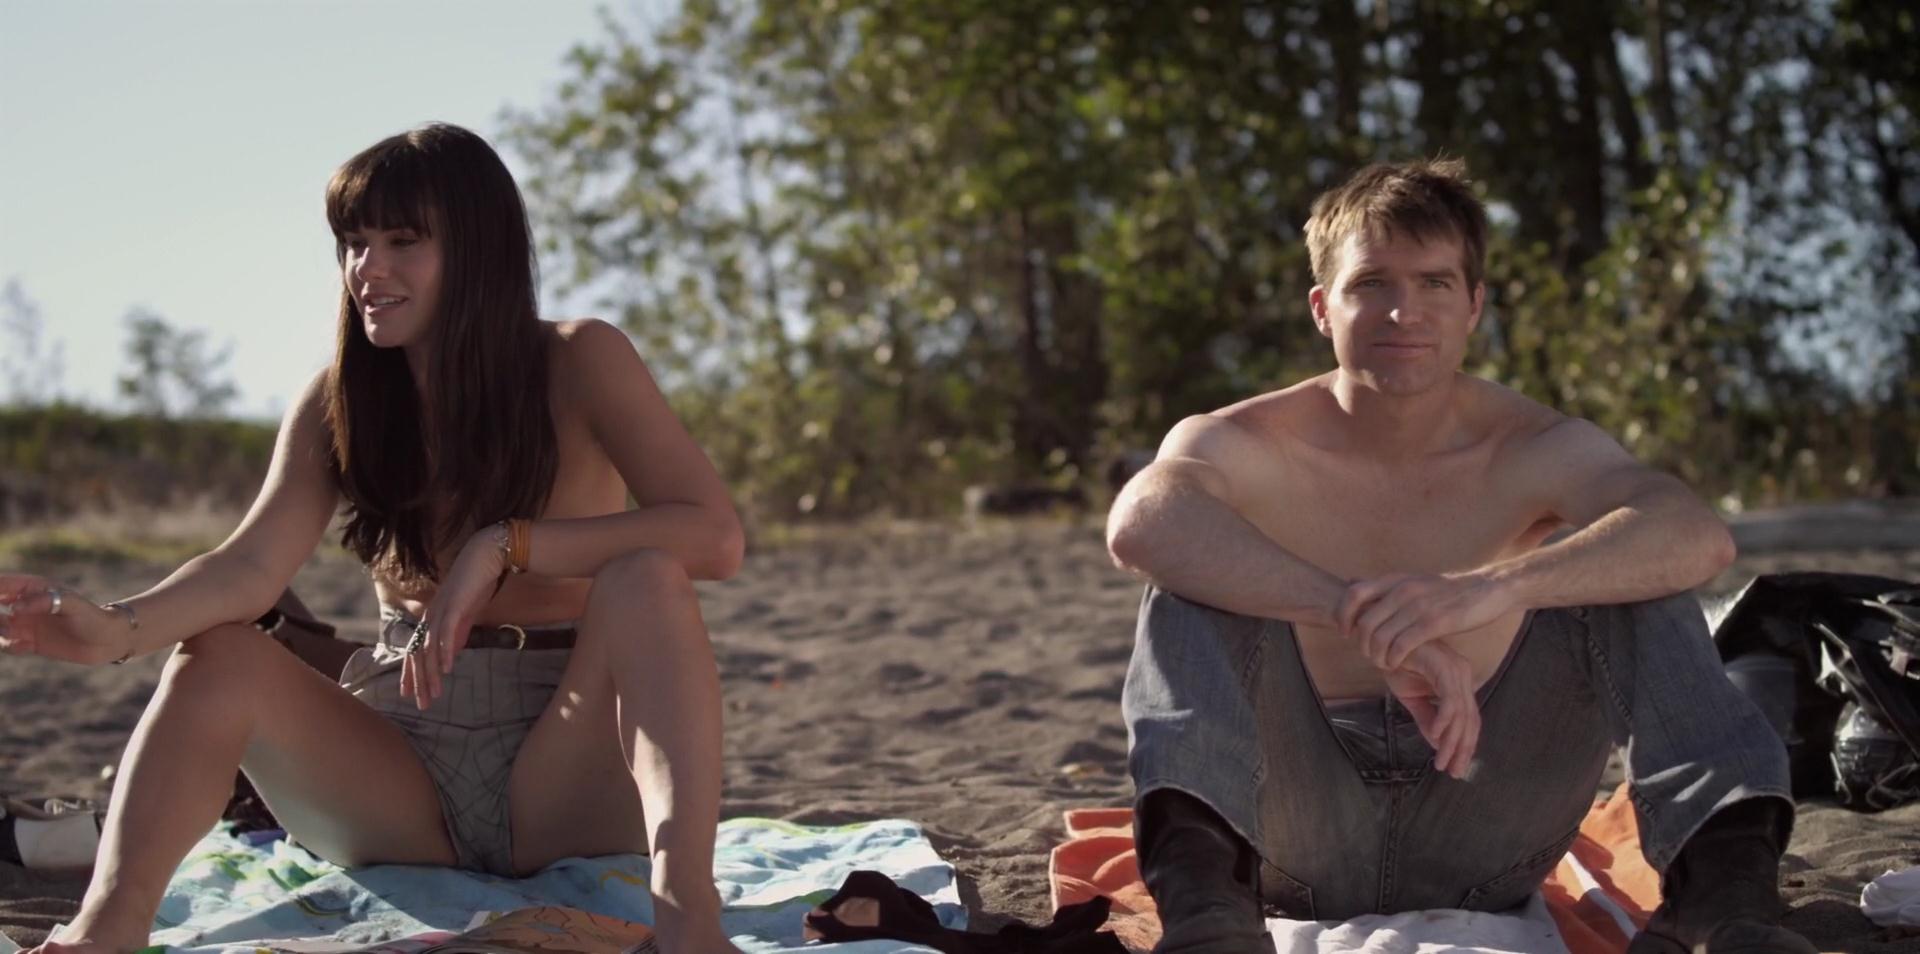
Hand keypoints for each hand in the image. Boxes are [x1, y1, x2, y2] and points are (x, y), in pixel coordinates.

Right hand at [0, 575, 129, 665]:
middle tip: (4, 622)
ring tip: (14, 632)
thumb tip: (13, 607)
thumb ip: (45, 601)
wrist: (109, 640)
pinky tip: (23, 645)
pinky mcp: (31, 643)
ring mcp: (28, 625)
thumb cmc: (93, 617)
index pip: (3, 584)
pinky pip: (9, 645)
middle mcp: (27, 606)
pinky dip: (9, 646)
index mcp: (35, 589)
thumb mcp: (72, 605)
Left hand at [399, 531, 506, 709]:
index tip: (411, 695)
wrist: (486, 556)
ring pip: (429, 648)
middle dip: (419, 681)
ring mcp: (440, 611)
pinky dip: (444, 652)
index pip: (416, 651)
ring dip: (430, 673)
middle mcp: (431, 616)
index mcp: (432, 618)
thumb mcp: (465, 615)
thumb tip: (448, 655)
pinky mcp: (454, 606)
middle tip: (421, 704)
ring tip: (434, 694)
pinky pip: (446, 633)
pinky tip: (446, 669)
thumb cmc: (476, 583)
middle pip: (418, 654)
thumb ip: (456, 634)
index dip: (412, 674)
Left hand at [1336, 571, 1517, 669]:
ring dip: (1377, 656)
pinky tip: (1396, 664)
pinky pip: (1403, 645)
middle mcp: (1404, 590)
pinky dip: (1393, 659)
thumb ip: (1385, 586)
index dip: (1342, 615)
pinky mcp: (1436, 622)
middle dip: (1362, 644)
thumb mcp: (1413, 581)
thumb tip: (1352, 583)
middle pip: (1365, 622)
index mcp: (1396, 579)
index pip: (1354, 593)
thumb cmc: (1447, 591)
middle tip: (1368, 655)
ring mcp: (1419, 605)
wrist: (1487, 588)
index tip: (1344, 632)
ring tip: (1383, 663)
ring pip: (1381, 637)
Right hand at [1383, 641, 1481, 779]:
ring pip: (1461, 713)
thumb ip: (1427, 718)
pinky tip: (1436, 736)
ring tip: (1441, 761)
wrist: (1379, 639)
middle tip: (1453, 771)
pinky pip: (1449, 698)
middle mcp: (1462, 675)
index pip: (1468, 719)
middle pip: (1470, 719)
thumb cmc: (1396, 662)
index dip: (1464, 745)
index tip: (1455, 767)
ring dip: (1452, 741)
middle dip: (1462, 749)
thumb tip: (1438, 744)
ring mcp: (1455, 670)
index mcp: (1458, 682)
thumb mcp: (1412, 697)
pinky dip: (1444, 719)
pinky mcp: (1443, 667)